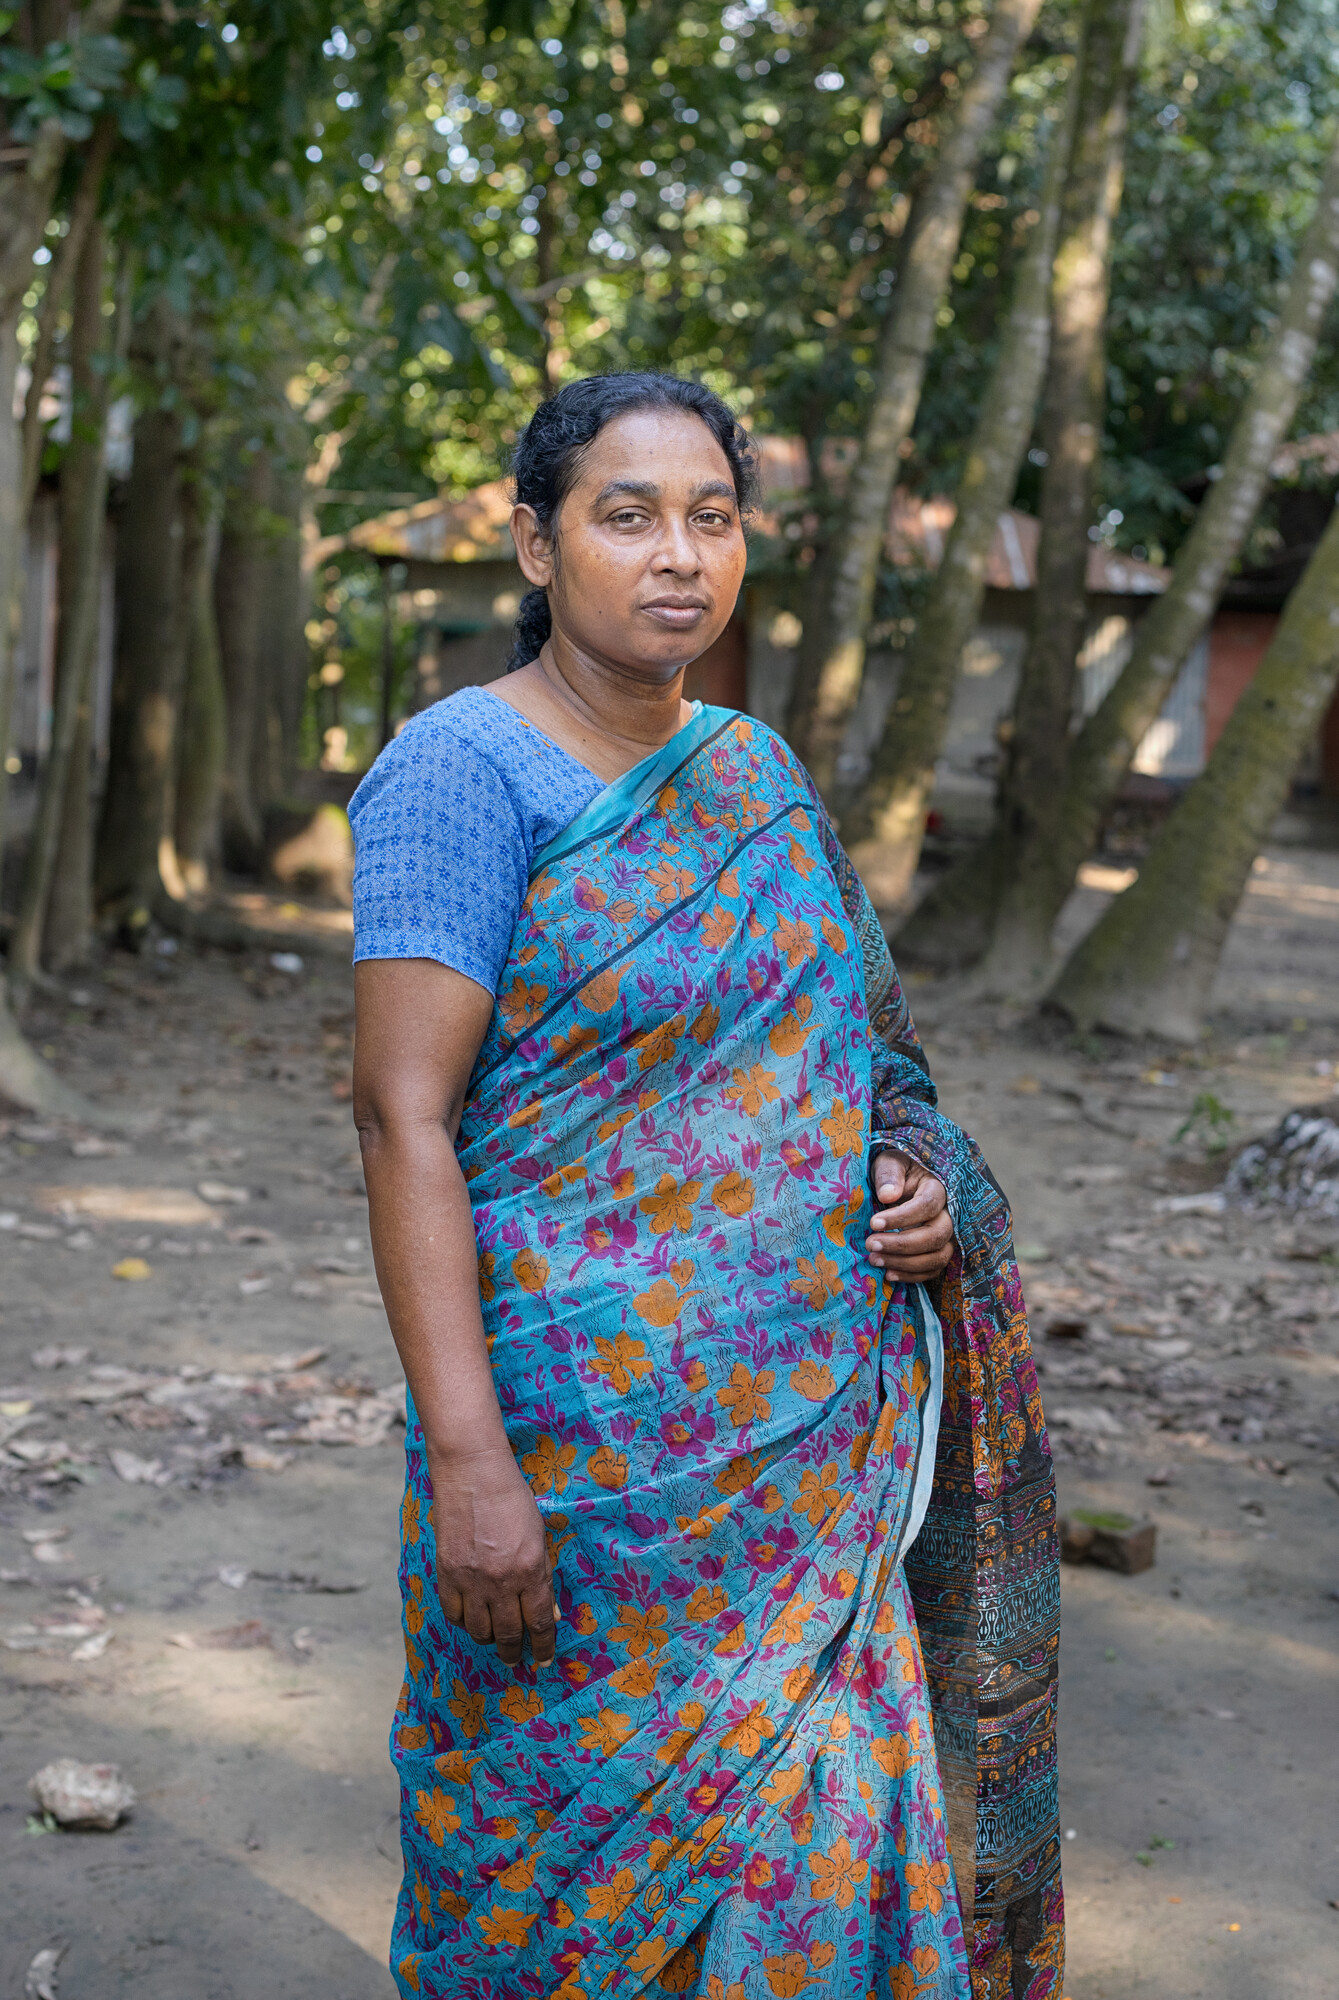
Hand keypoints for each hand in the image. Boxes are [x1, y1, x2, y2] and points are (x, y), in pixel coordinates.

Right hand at [428, 1445, 556, 1668]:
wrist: (473, 1474)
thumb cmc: (512, 1499)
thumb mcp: (538, 1536)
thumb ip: (542, 1575)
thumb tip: (550, 1613)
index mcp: (531, 1569)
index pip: (540, 1622)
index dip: (543, 1646)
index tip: (543, 1660)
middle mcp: (502, 1581)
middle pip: (509, 1633)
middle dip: (514, 1652)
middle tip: (516, 1660)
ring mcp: (471, 1580)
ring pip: (479, 1630)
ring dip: (489, 1640)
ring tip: (494, 1639)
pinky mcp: (447, 1574)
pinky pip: (453, 1614)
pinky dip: (463, 1622)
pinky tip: (470, 1619)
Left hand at [865, 1148, 954, 1281]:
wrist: (900, 1184)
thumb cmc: (894, 1172)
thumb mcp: (888, 1163)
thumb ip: (888, 1175)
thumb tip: (888, 1196)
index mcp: (937, 1188)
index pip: (927, 1205)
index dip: (901, 1217)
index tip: (874, 1223)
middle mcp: (947, 1215)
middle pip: (936, 1236)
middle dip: (902, 1245)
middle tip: (871, 1245)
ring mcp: (945, 1236)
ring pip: (938, 1257)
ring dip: (906, 1264)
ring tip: (874, 1260)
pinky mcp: (938, 1252)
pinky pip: (933, 1270)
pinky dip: (912, 1276)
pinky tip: (888, 1274)